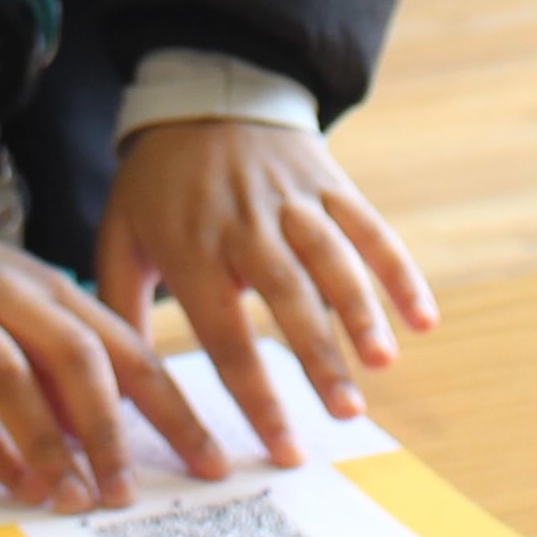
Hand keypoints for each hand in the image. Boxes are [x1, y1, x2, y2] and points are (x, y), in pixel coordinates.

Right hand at [0, 215, 220, 512]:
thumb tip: (106, 437)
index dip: (173, 410)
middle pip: (80, 359)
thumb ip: (63, 365)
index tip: (208, 462)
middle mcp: (16, 295)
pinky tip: (11, 482)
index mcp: (57, 291)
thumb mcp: (23, 310)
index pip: (130, 351)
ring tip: (71, 498)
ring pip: (14, 377)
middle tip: (128, 493)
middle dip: (111, 431)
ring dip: (48, 444)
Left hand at [98, 119, 436, 466]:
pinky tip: (423, 318)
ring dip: (362, 313)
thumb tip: (113, 387)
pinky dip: (399, 271)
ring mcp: (292, 200)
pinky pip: (369, 228)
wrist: (202, 91)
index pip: (225, 335)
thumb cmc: (156, 182)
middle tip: (345, 416)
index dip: (256, 394)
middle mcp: (245, 224)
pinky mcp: (328, 182)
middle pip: (288, 300)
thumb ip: (122, 310)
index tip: (281, 446)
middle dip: (319, 360)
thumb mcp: (119, 237)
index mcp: (190, 248)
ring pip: (334, 261)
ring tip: (382, 365)